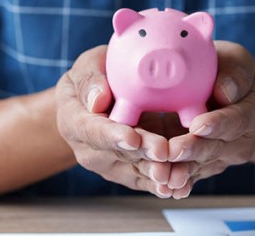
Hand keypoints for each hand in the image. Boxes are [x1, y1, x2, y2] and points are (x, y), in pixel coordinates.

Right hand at [55, 45, 174, 196]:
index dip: (113, 135)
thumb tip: (97, 100)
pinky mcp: (129, 170)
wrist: (96, 101)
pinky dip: (163, 184)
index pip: (92, 131)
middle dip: (143, 153)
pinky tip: (180, 186)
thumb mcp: (87, 66)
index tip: (131, 137)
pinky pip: (146, 179)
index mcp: (74, 122)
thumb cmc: (93, 77)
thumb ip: (90, 79)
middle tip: (163, 151)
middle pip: (119, 153)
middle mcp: (90, 150)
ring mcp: (110, 164)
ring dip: (156, 172)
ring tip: (175, 174)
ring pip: (136, 170)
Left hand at [164, 41, 254, 198]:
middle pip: (219, 147)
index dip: (219, 123)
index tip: (199, 125)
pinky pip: (192, 174)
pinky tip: (164, 186)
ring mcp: (225, 156)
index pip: (239, 119)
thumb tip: (226, 92)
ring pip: (203, 165)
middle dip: (195, 149)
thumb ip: (235, 73)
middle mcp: (244, 139)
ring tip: (163, 172)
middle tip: (174, 149)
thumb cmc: (227, 69)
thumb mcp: (236, 60)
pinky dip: (178, 180)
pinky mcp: (207, 165)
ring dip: (182, 169)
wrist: (222, 89)